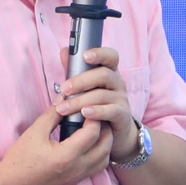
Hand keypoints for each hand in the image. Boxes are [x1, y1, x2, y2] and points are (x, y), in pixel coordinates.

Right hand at [0, 83, 115, 184]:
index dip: (94, 116)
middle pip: (106, 145)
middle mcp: (77, 168)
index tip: (88, 106)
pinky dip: (99, 154)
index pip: (93, 132)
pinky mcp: (75, 182)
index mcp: (66, 156)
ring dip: (105, 142)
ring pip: (105, 158)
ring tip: (93, 129)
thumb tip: (64, 98)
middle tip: (95, 115)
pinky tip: (88, 144)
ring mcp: (78, 177)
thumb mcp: (34, 133)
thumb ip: (52, 114)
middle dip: (105, 128)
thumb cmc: (19, 160)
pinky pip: (97, 167)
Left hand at [56, 47, 140, 161]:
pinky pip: (111, 111)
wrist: (114, 133)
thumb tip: (65, 51)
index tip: (84, 55)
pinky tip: (84, 114)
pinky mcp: (122, 115)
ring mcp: (121, 99)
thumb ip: (75, 70)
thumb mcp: (85, 87)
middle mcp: (118, 83)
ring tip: (63, 108)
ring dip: (80, 101)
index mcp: (109, 72)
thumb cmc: (97, 106)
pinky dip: (97, 111)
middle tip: (64, 89)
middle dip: (81, 81)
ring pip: (102, 95)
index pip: (111, 56)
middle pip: (104, 74)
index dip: (99, 53)